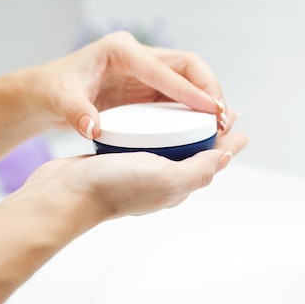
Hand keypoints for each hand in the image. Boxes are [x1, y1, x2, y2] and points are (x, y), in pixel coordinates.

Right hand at [19, 130, 248, 230]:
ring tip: (192, 109)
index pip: (211, 158)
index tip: (238, 117)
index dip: (227, 139)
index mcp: (177, 184)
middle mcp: (161, 178)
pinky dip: (156, 128)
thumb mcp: (167, 179)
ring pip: (170, 146)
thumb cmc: (115, 188)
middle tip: (221, 109)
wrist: (66, 194)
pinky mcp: (118, 160)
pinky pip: (144, 141)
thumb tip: (227, 157)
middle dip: (210, 131)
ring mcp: (139, 169)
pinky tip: (152, 117)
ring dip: (184, 129)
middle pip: (194, 151)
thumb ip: (199, 168)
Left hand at [23, 31, 231, 139]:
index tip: (211, 109)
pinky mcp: (148, 85)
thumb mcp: (60, 100)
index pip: (164, 70)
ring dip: (207, 97)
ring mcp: (146, 69)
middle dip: (209, 88)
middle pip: (188, 64)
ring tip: (220, 123)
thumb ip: (75, 111)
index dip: (190, 90)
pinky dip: (196, 106)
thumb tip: (92, 127)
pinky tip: (206, 124)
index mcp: (121, 50)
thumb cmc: (53, 90)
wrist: (47, 91)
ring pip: (190, 77)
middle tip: (222, 117)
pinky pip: (180, 92)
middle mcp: (138, 55)